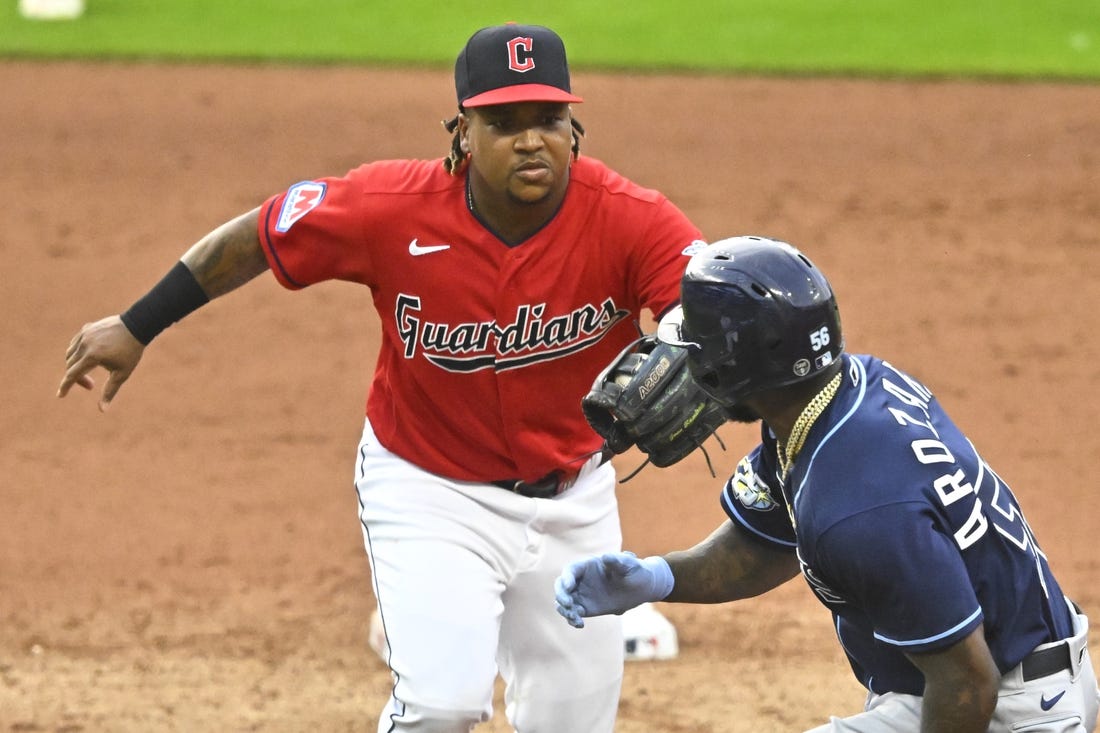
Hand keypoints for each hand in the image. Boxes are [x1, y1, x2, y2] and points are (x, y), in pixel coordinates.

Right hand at [57, 315, 144, 410]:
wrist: (137, 326)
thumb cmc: (131, 352)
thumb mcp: (122, 374)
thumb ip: (110, 391)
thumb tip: (102, 410)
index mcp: (92, 356)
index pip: (73, 375)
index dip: (66, 386)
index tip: (60, 395)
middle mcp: (85, 344)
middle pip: (70, 365)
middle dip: (77, 378)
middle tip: (91, 386)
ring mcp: (84, 335)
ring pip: (70, 353)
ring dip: (75, 365)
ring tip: (89, 372)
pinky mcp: (86, 328)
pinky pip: (75, 343)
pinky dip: (76, 352)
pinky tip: (87, 358)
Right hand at [554, 552, 673, 627]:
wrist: (640, 587)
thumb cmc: (634, 571)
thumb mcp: (628, 565)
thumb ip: (618, 561)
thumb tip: (606, 557)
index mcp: (588, 565)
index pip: (570, 570)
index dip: (566, 578)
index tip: (569, 587)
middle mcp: (581, 579)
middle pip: (561, 585)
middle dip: (561, 595)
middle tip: (569, 605)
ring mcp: (581, 594)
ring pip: (563, 601)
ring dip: (565, 610)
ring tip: (576, 617)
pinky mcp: (585, 607)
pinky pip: (572, 613)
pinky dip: (571, 619)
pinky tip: (579, 624)